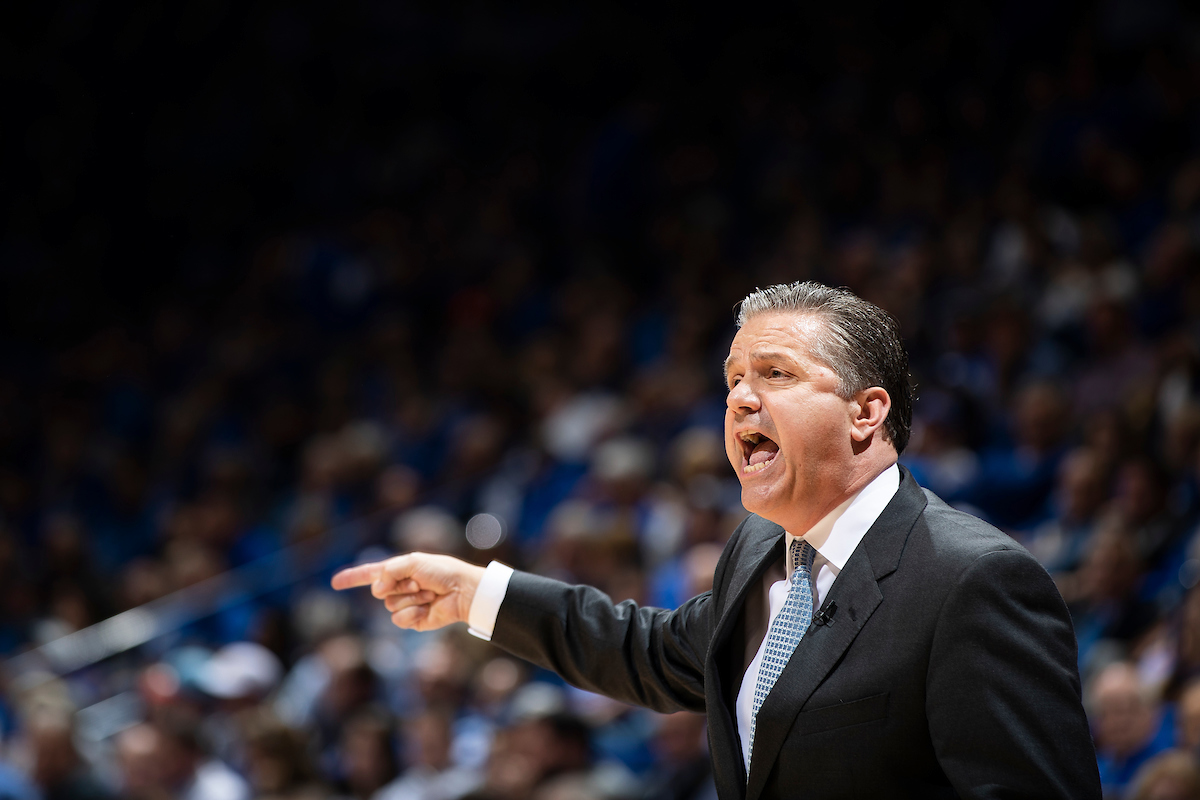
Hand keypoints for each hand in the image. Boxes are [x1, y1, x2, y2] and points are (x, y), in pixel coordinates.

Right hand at [331, 552, 485, 631]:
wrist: (463, 591)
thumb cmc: (442, 572)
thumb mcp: (413, 562)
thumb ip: (389, 571)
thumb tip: (375, 591)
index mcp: (399, 571)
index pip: (370, 574)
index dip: (352, 578)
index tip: (335, 582)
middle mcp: (400, 588)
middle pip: (379, 591)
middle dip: (398, 585)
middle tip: (419, 582)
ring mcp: (406, 604)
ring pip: (390, 606)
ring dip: (410, 598)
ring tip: (428, 593)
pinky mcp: (413, 620)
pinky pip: (400, 619)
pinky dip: (413, 612)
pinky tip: (428, 608)